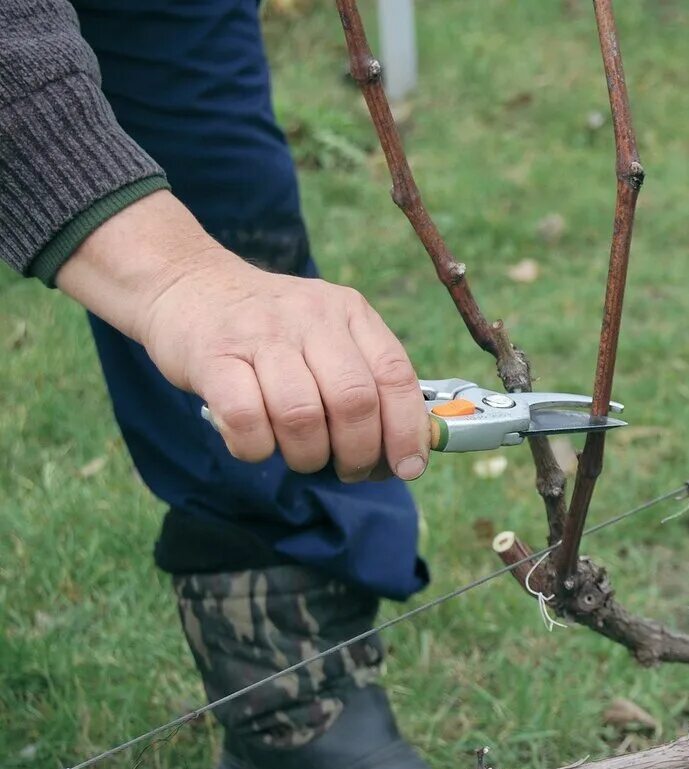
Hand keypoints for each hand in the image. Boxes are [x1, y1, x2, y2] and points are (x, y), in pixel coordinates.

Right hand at [57, 191, 428, 480]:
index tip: (407, 467)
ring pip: (303, 416)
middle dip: (358, 453)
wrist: (187, 284)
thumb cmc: (270, 332)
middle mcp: (312, 317)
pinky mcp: (214, 356)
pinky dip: (257, 448)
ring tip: (301, 455)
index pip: (395, 375)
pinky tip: (256, 442)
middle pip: (354, 402)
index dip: (407, 430)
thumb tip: (406, 452)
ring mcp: (261, 334)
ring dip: (308, 455)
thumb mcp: (328, 336)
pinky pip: (247, 420)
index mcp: (351, 313)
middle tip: (348, 469)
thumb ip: (367, 383)